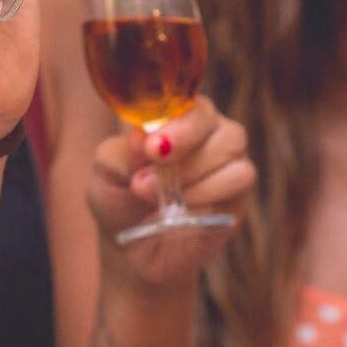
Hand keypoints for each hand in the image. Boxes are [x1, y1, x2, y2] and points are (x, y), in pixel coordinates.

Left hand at [87, 97, 253, 288]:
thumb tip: (142, 139)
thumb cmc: (119, 198)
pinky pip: (240, 175)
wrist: (135, 250)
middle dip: (184, 140)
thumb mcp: (106, 174)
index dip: (170, 119)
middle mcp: (202, 128)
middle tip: (154, 166)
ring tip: (156, 195)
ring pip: (230, 144)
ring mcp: (224, 155)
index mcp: (168, 113)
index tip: (149, 146)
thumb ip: (121, 154)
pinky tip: (183, 205)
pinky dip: (209, 190)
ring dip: (192, 172)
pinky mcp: (238, 188)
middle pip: (210, 116)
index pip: (179, 97)